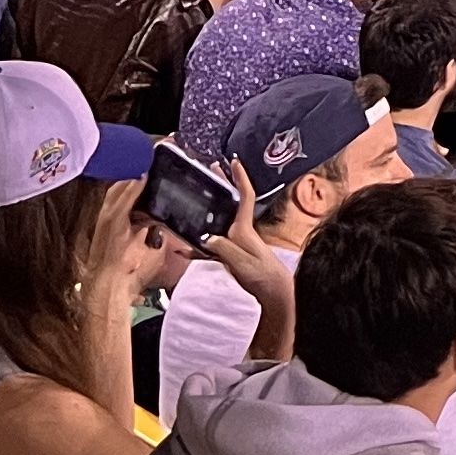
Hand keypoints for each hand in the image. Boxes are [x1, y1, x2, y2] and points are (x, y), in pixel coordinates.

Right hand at [189, 159, 297, 305]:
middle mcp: (239, 231)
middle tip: (211, 169)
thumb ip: (223, 248)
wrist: (272, 293)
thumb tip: (206, 238)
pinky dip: (196, 246)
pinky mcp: (229, 256)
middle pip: (229, 203)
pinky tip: (182, 248)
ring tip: (196, 196)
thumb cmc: (261, 274)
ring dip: (208, 209)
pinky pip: (209, 247)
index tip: (235, 161)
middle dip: (221, 185)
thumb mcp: (241, 260)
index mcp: (244, 228)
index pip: (245, 196)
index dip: (240, 178)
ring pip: (218, 222)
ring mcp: (234, 243)